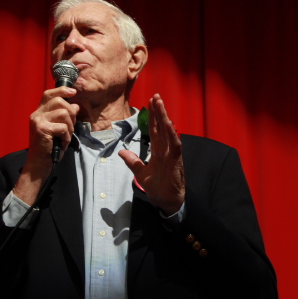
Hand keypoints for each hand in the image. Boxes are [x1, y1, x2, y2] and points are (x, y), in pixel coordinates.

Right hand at [14, 86, 78, 204]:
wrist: (38, 164)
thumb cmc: (49, 147)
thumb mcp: (57, 129)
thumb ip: (64, 117)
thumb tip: (75, 105)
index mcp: (39, 113)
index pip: (49, 94)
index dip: (62, 90)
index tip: (73, 91)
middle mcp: (36, 115)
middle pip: (59, 101)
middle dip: (71, 113)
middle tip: (70, 126)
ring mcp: (38, 121)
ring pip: (63, 113)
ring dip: (70, 127)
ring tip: (65, 137)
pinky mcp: (42, 130)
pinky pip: (63, 127)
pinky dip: (67, 136)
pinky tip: (63, 143)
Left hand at [119, 94, 184, 215]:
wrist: (166, 202)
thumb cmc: (158, 188)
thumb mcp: (140, 173)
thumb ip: (132, 161)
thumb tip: (121, 151)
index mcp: (158, 151)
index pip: (155, 130)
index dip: (153, 117)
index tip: (150, 103)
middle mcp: (166, 149)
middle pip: (161, 127)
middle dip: (158, 111)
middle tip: (155, 96)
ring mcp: (172, 154)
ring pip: (168, 132)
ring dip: (164, 117)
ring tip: (160, 103)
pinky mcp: (176, 161)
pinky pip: (175, 145)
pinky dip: (172, 134)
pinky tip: (168, 124)